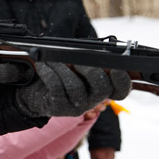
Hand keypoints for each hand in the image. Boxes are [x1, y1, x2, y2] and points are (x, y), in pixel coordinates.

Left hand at [16, 63, 130, 118]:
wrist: (36, 90)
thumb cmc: (61, 74)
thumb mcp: (76, 66)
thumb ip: (89, 60)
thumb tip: (95, 51)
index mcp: (101, 90)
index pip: (121, 91)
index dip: (122, 81)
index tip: (115, 68)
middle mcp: (92, 101)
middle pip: (102, 88)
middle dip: (90, 70)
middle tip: (77, 61)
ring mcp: (76, 107)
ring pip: (75, 86)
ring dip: (62, 68)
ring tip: (51, 60)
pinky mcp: (59, 108)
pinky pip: (56, 87)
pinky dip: (48, 72)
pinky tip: (43, 65)